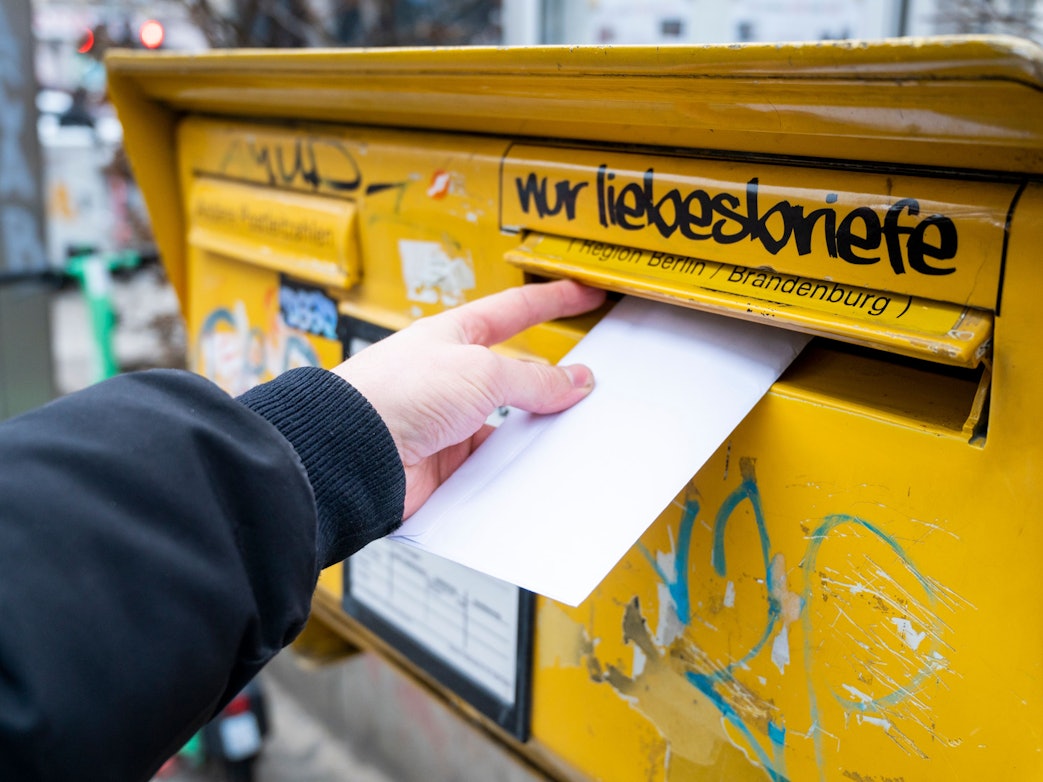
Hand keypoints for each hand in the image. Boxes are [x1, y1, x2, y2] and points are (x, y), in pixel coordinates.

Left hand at [333, 280, 605, 517]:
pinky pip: (491, 463)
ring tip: (569, 433)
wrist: (353, 453)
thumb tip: (574, 382)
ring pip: (507, 424)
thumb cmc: (396, 393)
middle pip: (514, 374)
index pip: (514, 311)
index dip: (553, 300)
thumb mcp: (480, 372)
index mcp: (454, 336)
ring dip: (533, 431)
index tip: (585, 294)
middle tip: (591, 383)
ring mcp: (446, 421)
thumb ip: (532, 379)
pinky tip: (532, 470)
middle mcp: (450, 377)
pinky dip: (512, 468)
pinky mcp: (444, 464)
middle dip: (550, 380)